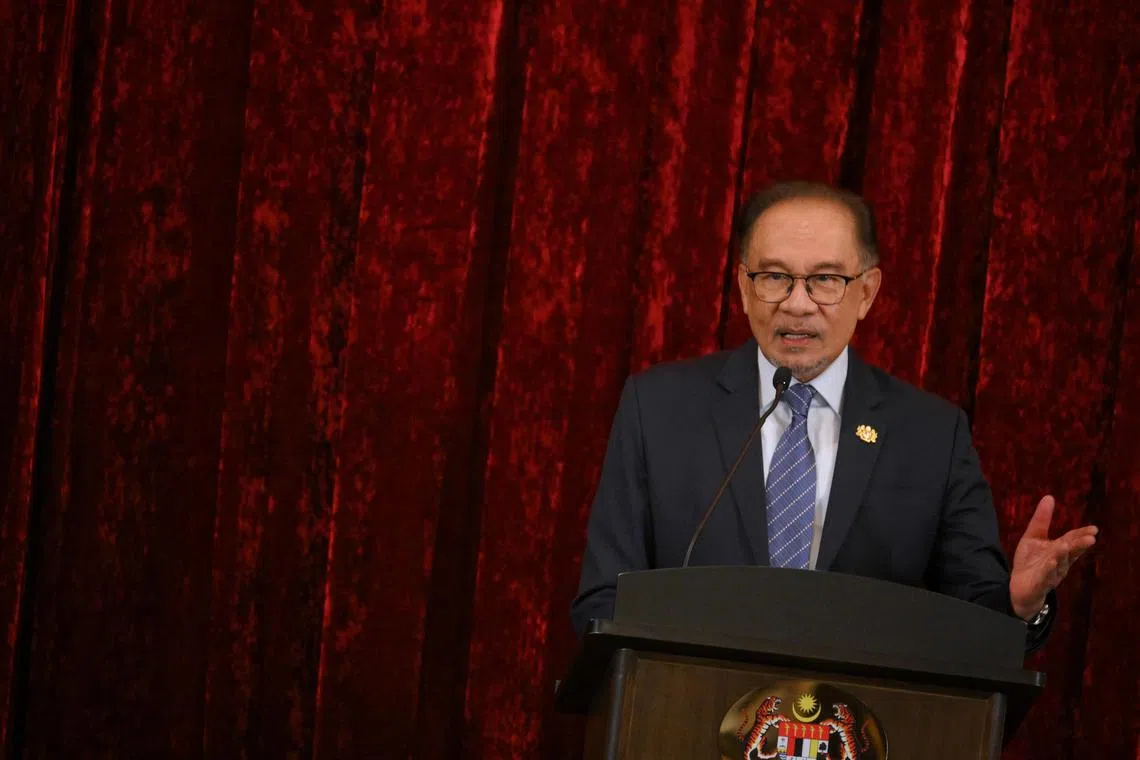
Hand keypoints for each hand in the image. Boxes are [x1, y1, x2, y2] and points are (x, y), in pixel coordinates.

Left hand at [1009, 495, 1097, 619]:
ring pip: (1058, 564)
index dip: (1081, 535)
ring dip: (1062, 555)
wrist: (1020, 588)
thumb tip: (1049, 497)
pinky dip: (1048, 569)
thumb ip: (1042, 519)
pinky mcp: (1039, 584)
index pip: (1072, 541)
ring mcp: (1050, 574)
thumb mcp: (1033, 537)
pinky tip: (1051, 562)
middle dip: (1079, 545)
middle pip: (1070, 553)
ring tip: (1066, 544)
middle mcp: (1059, 563)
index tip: (1093, 529)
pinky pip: (1045, 576)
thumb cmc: (1031, 561)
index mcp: (1059, 551)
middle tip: (1090, 538)